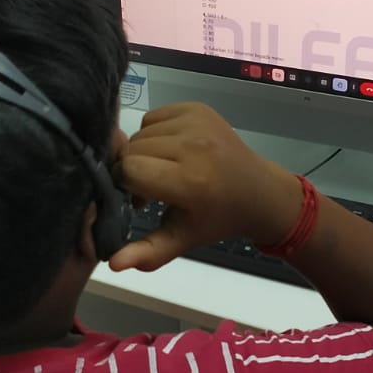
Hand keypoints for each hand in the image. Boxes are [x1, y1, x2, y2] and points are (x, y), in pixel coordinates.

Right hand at [109, 103, 300, 271]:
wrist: (258, 192)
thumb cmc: (217, 219)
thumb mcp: (182, 240)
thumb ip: (147, 252)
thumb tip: (114, 264)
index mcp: (190, 180)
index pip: (129, 169)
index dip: (127, 185)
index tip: (139, 198)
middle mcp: (193, 145)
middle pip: (132, 149)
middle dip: (133, 169)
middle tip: (151, 188)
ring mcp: (197, 122)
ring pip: (140, 132)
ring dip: (144, 152)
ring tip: (163, 170)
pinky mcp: (198, 108)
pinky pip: (155, 117)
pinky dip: (155, 133)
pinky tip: (171, 151)